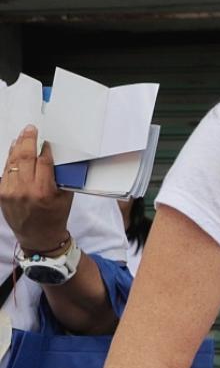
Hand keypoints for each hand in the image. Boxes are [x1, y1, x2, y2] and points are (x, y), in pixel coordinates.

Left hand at [1, 125, 72, 252]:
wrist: (38, 237)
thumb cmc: (55, 217)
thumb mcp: (65, 197)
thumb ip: (60, 177)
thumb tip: (54, 157)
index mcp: (44, 192)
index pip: (44, 162)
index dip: (45, 149)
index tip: (46, 142)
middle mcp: (25, 190)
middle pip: (25, 157)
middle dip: (28, 140)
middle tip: (30, 129)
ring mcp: (10, 192)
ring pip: (12, 162)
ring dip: (17, 147)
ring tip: (22, 136)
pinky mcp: (1, 194)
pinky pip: (6, 171)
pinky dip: (10, 160)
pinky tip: (14, 152)